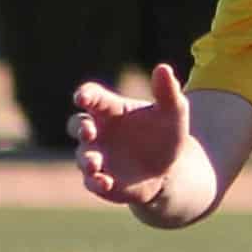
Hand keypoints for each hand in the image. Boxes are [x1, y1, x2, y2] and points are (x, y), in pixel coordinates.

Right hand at [69, 64, 190, 205]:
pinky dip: (95, 182)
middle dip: (80, 128)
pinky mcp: (102, 180)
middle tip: (89, 130)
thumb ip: (168, 92)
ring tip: (96, 163)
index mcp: (110, 110)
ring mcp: (97, 157)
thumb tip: (163, 68)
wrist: (170, 168)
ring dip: (87, 159)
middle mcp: (98, 132)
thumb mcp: (173, 112)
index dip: (85, 95)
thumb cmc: (166, 133)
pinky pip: (91, 182)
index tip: (83, 97)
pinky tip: (105, 182)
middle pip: (77, 125)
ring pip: (83, 156)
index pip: (92, 97)